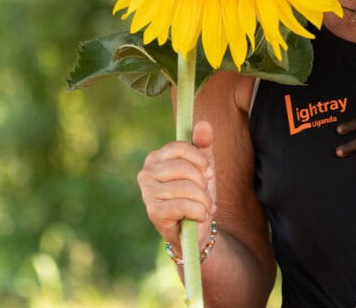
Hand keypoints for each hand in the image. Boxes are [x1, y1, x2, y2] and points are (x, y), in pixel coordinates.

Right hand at [137, 120, 216, 249]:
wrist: (192, 231)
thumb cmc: (195, 196)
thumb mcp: (202, 169)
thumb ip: (203, 146)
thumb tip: (203, 124)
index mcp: (156, 158)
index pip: (180, 147)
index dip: (200, 160)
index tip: (208, 172)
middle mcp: (146, 173)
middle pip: (184, 168)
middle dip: (202, 183)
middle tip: (205, 195)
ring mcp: (148, 193)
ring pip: (186, 188)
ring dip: (203, 200)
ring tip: (204, 208)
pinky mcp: (154, 212)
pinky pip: (184, 205)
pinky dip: (198, 212)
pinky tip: (198, 217)